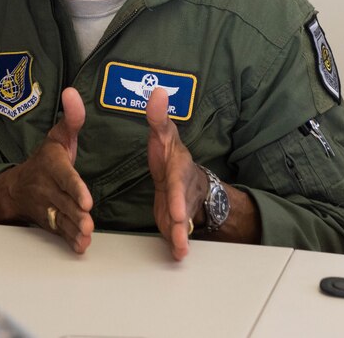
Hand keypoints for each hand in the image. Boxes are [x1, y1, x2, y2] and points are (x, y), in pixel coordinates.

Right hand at [0, 87, 93, 252]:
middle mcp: (47, 187)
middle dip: (75, 214)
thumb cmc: (45, 160)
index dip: (74, 188)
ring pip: (60, 219)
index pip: (64, 176)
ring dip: (72, 229)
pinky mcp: (49, 222)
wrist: (16, 187)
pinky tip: (79, 247)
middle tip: (88, 224)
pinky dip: (68, 241)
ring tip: (85, 237)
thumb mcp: (58, 136)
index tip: (86, 200)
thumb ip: (71, 118)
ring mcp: (47, 207)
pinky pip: (58, 232)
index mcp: (52, 165)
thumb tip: (73, 92)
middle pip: (63, 202)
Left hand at [146, 85, 205, 260]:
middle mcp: (183, 185)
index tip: (177, 208)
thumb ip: (158, 116)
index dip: (178, 192)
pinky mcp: (177, 217)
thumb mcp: (162, 134)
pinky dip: (178, 242)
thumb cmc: (169, 153)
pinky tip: (177, 253)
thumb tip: (158, 90)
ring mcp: (182, 203)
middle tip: (180, 226)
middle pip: (183, 202)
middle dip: (182, 216)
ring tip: (179, 248)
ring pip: (184, 221)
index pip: (177, 177)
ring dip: (181, 234)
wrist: (186, 174)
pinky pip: (179, 230)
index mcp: (178, 164)